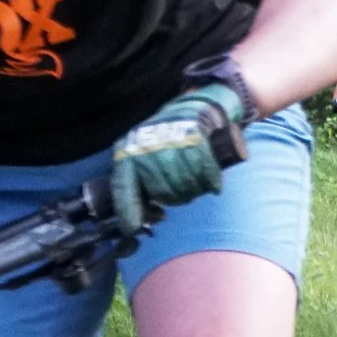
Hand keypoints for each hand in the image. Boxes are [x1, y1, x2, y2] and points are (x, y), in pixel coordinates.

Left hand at [111, 82, 248, 233]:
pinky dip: (210, 181)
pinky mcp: (195, 138)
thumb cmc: (166, 140)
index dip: (129, 212)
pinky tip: (213, 184)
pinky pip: (203, 173)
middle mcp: (145, 148)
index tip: (133, 229)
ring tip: (195, 182)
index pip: (123, 188)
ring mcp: (170, 143)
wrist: (193, 108)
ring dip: (193, 189)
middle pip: (161, 192)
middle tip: (181, 192)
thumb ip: (139, 183)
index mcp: (128, 152)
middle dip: (174, 198)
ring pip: (183, 185)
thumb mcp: (142, 156)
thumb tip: (140, 220)